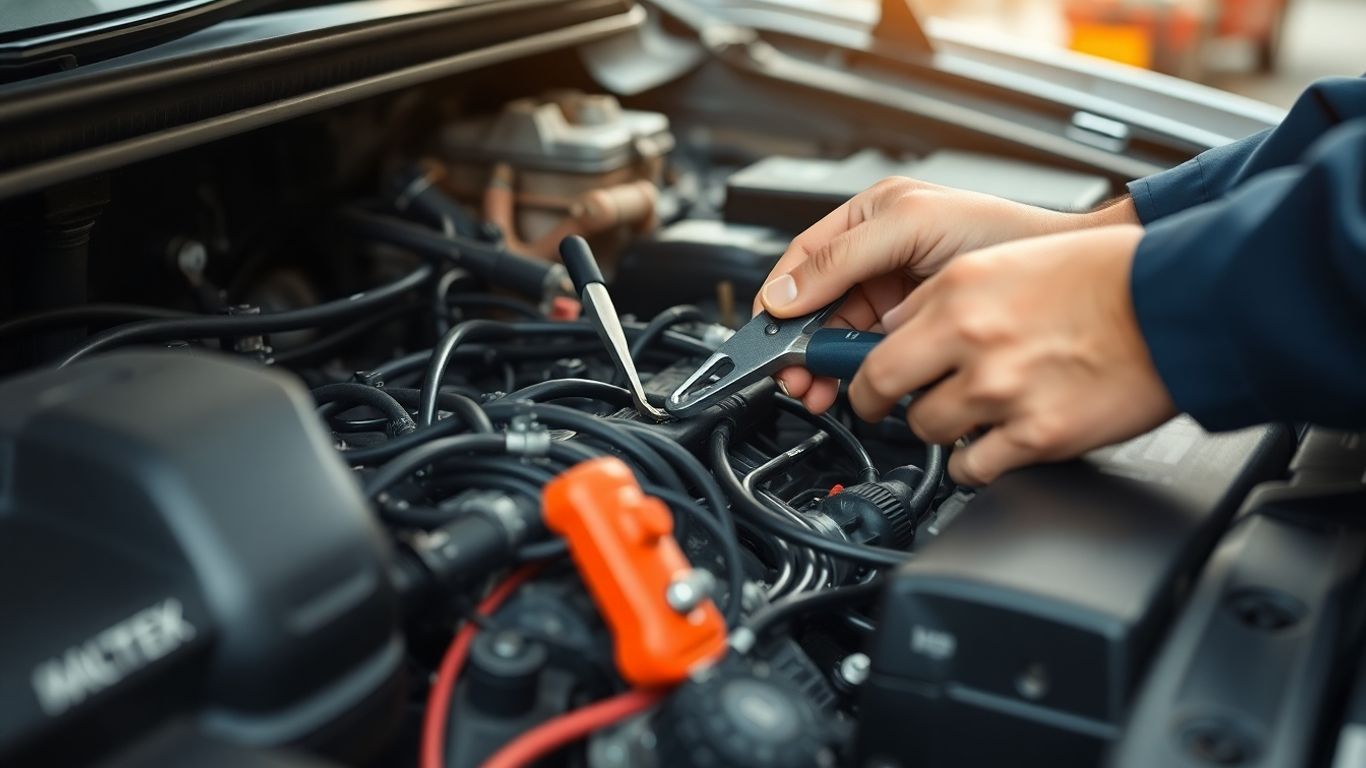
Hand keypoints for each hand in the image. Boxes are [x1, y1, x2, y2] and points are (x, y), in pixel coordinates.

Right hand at [755, 176, 1136, 411]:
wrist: (1059, 271)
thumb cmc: (997, 231)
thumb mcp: (908, 227)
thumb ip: (843, 257)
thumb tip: (786, 292)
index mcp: (865, 220)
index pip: (803, 261)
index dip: (781, 298)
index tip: (771, 334)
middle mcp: (873, 257)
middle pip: (814, 305)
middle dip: (800, 341)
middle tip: (796, 374)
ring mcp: (892, 294)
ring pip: (838, 333)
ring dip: (823, 363)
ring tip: (819, 388)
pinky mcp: (912, 328)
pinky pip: (868, 353)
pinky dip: (854, 373)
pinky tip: (851, 385)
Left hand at [847, 224, 1175, 484]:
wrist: (1178, 304)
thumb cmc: (1108, 276)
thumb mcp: (1008, 261)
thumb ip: (946, 294)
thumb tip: (899, 326)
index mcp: (960, 290)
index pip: (876, 340)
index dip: (863, 366)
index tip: (864, 379)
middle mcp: (972, 337)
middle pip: (882, 390)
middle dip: (879, 405)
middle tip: (888, 409)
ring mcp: (1002, 390)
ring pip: (927, 430)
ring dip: (940, 429)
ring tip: (970, 414)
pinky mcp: (1036, 435)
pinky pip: (973, 469)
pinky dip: (976, 464)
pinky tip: (994, 445)